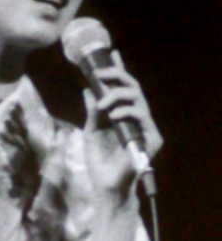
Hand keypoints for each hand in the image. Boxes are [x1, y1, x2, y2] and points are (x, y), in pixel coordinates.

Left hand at [83, 51, 162, 196]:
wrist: (106, 187)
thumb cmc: (100, 162)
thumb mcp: (91, 132)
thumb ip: (93, 112)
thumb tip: (88, 90)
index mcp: (123, 115)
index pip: (123, 89)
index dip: (119, 71)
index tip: (112, 53)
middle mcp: (137, 118)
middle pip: (133, 88)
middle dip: (117, 76)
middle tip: (100, 74)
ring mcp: (146, 128)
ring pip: (137, 99)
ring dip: (117, 96)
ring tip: (103, 105)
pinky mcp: (152, 139)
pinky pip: (141, 117)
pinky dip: (126, 112)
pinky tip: (113, 115)